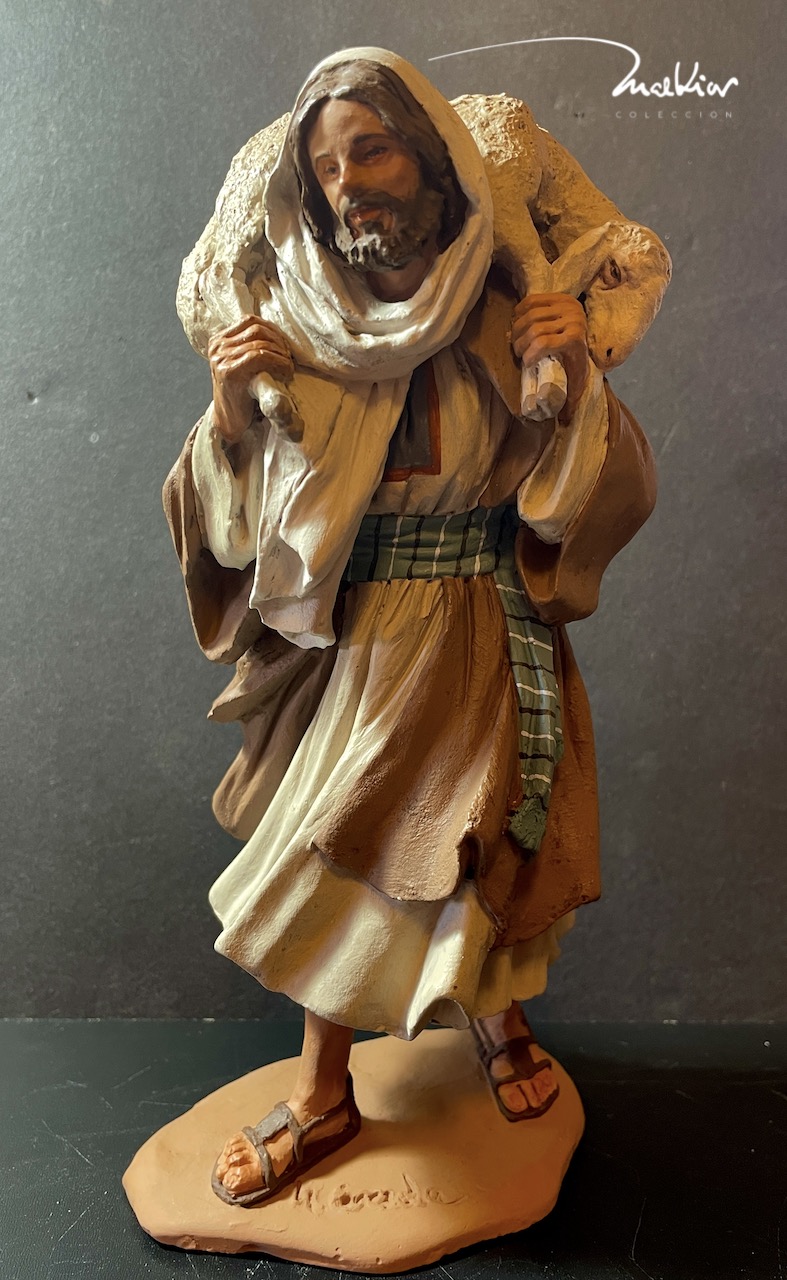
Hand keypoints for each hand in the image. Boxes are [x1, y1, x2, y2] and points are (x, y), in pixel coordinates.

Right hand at [208, 316, 293, 442]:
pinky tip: (285, 372)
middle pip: (256, 329)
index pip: (249, 320)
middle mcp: (217, 347)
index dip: (272, 329)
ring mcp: (221, 359)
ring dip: (281, 354)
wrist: (229, 420)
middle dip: (278, 341)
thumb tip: (276, 333)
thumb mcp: (241, 364)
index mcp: (219, 340)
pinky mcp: (229, 372)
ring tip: (289, 366)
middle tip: (290, 357)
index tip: (284, 345)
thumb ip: (249, 347)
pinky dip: (277, 362)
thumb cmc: (241, 392)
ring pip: (259, 343)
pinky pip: (258, 357)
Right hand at [511, 293, 589, 422]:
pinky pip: (532, 300)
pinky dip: (519, 311)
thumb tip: (563, 423)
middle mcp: (573, 319)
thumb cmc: (578, 364)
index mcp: (575, 340)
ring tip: (516, 340)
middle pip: (534, 328)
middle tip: (516, 352)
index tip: (524, 363)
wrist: (591, 338)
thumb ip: (571, 403)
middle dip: (519, 342)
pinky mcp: (559, 296)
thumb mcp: (577, 383)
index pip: (543, 343)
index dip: (528, 354)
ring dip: (517, 328)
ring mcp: (567, 305)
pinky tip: (516, 321)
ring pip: (530, 314)